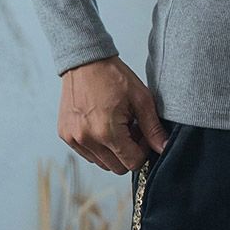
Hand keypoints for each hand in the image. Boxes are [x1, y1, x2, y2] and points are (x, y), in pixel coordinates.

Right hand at [58, 56, 168, 172]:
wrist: (85, 61)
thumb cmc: (113, 76)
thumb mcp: (141, 99)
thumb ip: (153, 128)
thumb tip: (164, 148)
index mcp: (107, 132)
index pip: (132, 163)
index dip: (142, 151)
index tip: (141, 133)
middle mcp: (87, 139)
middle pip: (117, 168)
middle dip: (128, 153)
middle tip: (131, 129)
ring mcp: (73, 138)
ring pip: (101, 163)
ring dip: (112, 151)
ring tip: (116, 126)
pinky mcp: (65, 135)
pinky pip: (87, 153)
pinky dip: (97, 146)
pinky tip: (102, 125)